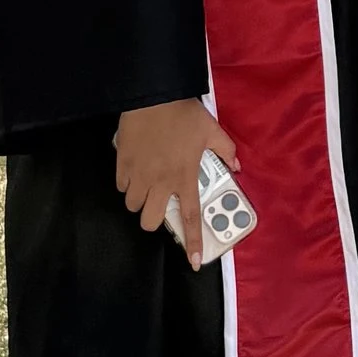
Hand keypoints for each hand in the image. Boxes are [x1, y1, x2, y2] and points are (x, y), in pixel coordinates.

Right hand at [114, 101, 237, 254]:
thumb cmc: (184, 114)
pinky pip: (121, 186)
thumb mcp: (212, 130)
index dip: (192, 243)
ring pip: (133, 206)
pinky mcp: (122, 164)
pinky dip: (127, 184)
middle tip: (158, 204)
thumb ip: (226, 150)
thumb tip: (236, 167)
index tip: (195, 262)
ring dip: (140, 201)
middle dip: (153, 219)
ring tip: (146, 186)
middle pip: (150, 220)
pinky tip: (134, 172)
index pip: (190, 217)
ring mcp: (139, 174)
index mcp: (185, 177)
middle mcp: (161, 181)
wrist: (154, 94)